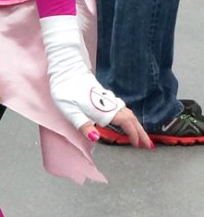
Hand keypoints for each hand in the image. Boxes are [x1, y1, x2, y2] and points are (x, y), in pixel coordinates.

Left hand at [39, 15, 153, 147]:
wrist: (66, 71)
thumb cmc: (65, 92)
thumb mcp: (71, 111)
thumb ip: (83, 125)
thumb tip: (95, 139)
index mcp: (103, 110)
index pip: (125, 123)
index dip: (134, 134)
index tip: (140, 145)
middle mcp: (109, 104)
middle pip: (131, 119)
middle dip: (141, 132)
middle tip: (150, 145)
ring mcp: (108, 100)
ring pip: (128, 113)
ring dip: (137, 126)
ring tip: (143, 137)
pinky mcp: (105, 97)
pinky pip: (123, 109)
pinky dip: (130, 119)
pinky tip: (129, 122)